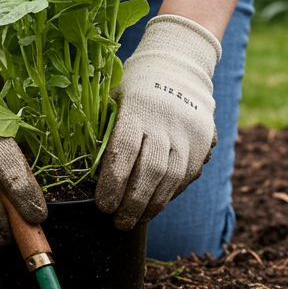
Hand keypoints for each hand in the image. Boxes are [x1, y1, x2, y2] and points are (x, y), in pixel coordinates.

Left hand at [96, 14, 220, 229]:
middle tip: (118, 223)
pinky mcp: (203, 141)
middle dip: (133, 202)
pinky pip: (187, 176)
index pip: (124, 151)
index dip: (113, 183)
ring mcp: (188, 132)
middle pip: (150, 170)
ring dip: (152, 205)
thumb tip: (84, 173)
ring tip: (135, 221)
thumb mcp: (113, 98)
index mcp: (138, 107)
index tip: (103, 206)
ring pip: (172, 178)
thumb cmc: (135, 86)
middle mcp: (166, 120)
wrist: (180, 66)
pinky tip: (154, 206)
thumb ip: (102, 130)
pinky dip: (169, 195)